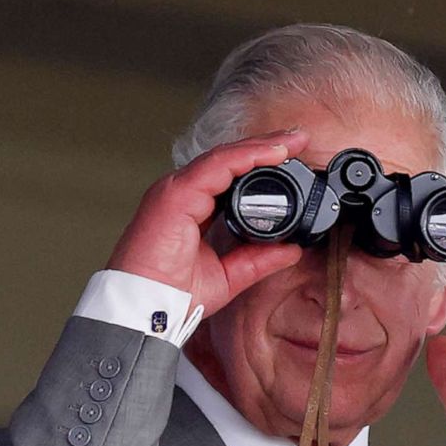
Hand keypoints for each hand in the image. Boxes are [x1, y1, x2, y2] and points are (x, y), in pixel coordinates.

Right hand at [107, 129, 308, 314]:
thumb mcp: (230, 275)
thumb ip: (259, 259)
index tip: (293, 157)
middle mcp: (184, 193)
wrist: (146, 308)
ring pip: (224, 157)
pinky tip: (270, 152)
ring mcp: (176, 190)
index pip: (231, 175)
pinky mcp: (175, 195)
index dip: (262, 162)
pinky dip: (244, 157)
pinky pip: (215, 167)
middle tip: (299, 138)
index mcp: (193, 207)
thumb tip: (292, 249)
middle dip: (266, 146)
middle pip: (229, 160)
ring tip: (291, 140)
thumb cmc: (173, 293)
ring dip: (260, 146)